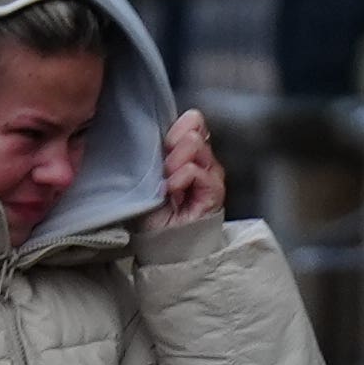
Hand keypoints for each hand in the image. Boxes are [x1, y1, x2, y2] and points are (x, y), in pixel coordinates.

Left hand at [152, 109, 225, 227]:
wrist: (162, 243)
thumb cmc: (152, 212)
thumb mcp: (148, 175)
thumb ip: (156, 152)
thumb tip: (153, 130)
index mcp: (188, 153)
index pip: (192, 120)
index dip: (176, 128)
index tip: (162, 146)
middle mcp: (203, 160)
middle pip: (194, 128)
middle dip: (172, 145)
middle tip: (162, 169)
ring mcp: (211, 175)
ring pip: (195, 144)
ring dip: (174, 162)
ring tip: (167, 183)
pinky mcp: (214, 191)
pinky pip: (196, 170)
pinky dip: (180, 178)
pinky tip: (171, 192)